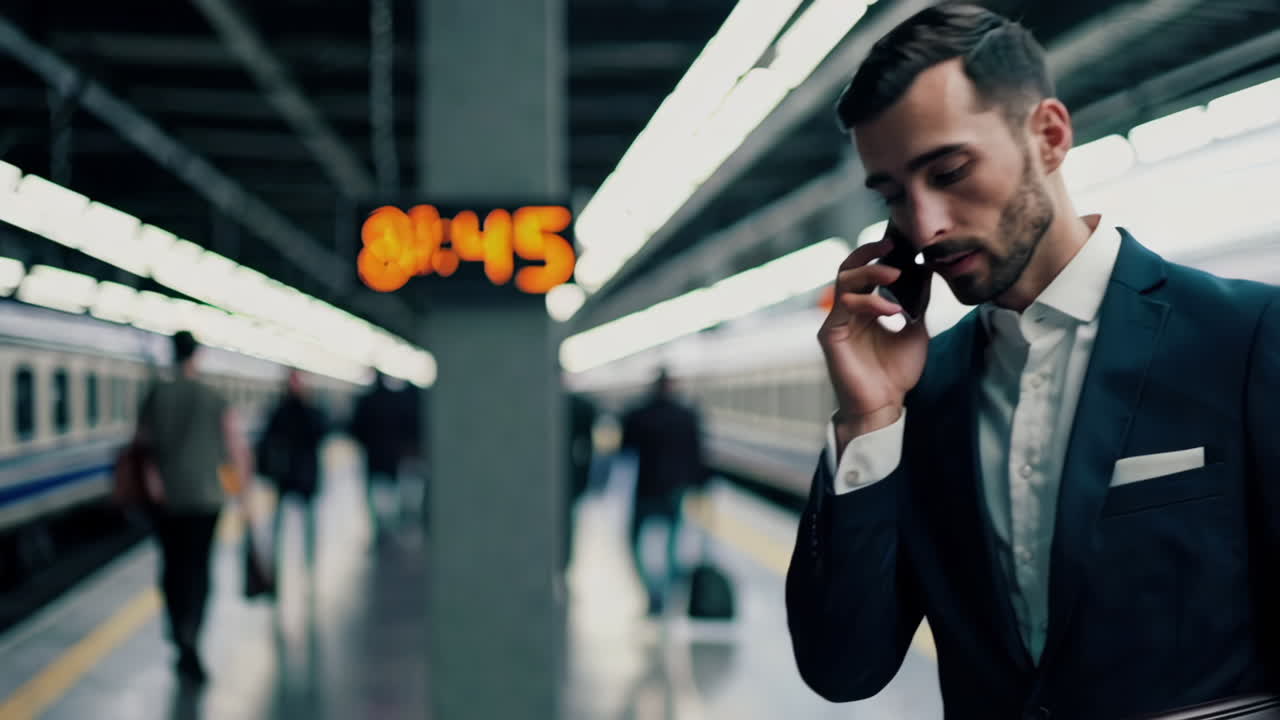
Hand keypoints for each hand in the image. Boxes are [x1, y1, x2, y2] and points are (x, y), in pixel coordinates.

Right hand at [818, 238, 930, 443]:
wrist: (885, 406)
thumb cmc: (897, 373)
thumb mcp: (916, 330)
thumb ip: (918, 302)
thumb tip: (927, 271)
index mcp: (864, 309)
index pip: (865, 271)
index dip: (878, 253)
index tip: (900, 242)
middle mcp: (847, 311)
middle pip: (849, 268)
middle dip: (869, 253)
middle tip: (892, 244)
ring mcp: (837, 321)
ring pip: (845, 281)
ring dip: (871, 273)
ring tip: (897, 274)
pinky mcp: (831, 334)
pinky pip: (846, 306)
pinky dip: (871, 303)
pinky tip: (893, 311)